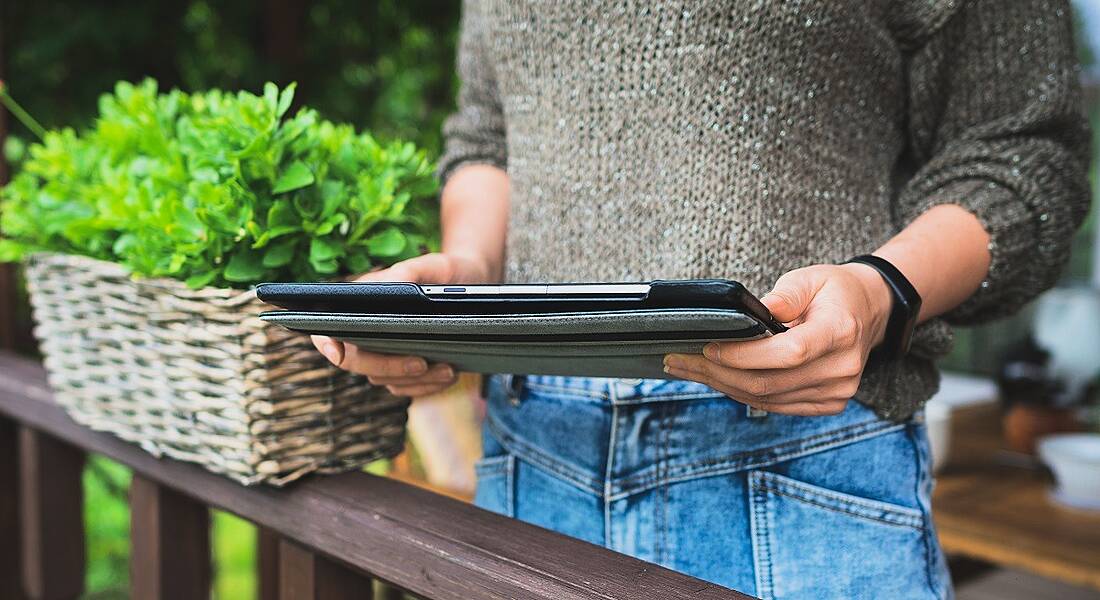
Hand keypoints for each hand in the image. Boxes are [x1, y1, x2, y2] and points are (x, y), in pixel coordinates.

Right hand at [312, 252, 493, 396]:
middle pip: (359, 363)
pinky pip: (407, 388)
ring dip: (416, 381)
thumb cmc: (447, 271)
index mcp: (361, 304)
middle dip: (389, 366)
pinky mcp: (406, 369)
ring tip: (448, 370)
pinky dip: (427, 387)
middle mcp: (367, 332)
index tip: (339, 353)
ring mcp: (385, 354)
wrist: (472, 285)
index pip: (329, 328)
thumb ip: (407, 273)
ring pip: (386, 381)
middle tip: (421, 363)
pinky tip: (449, 376)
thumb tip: (391, 285)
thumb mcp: (432, 265)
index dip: (328, 343)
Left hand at [663, 264, 892, 415]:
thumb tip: (747, 315)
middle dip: (717, 373)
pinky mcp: (827, 404)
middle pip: (769, 382)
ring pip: (767, 399)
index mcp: (839, 331)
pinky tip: (716, 379)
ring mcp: (836, 392)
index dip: (742, 356)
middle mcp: (841, 368)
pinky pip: (775, 405)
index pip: (786, 353)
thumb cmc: (835, 291)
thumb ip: (782, 296)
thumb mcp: (809, 278)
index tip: (707, 348)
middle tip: (679, 360)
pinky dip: (742, 393)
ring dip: (722, 385)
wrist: (869, 312)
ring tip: (688, 369)